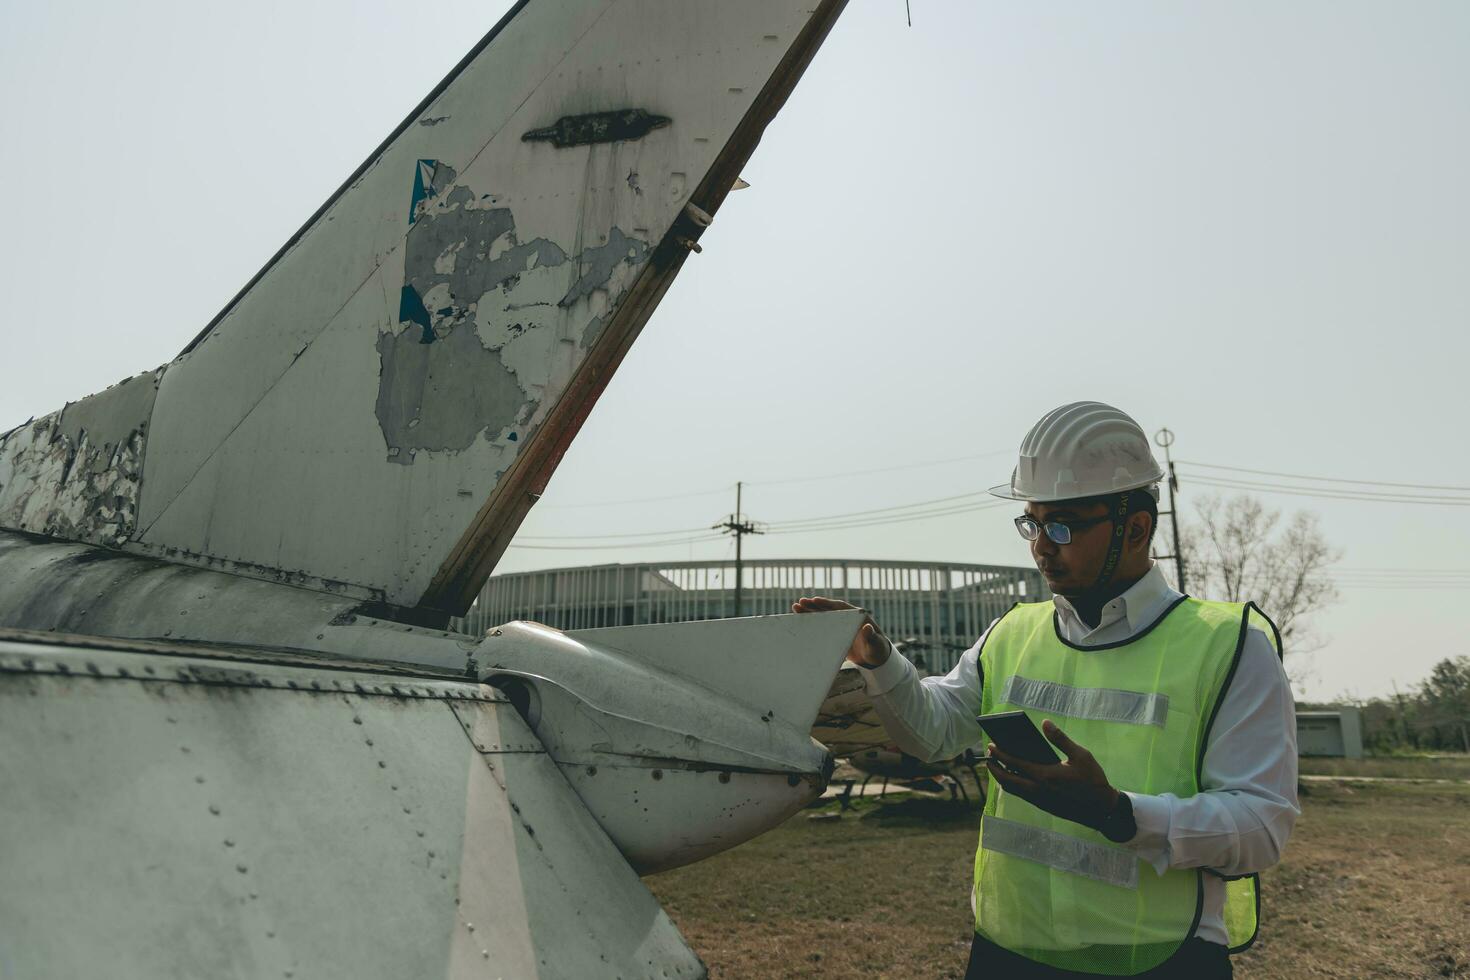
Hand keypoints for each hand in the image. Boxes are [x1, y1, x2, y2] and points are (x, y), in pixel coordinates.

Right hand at [790, 596, 889, 667]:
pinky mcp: (836, 632)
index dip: (827, 603)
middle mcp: (848, 617)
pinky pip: (823, 624)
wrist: (875, 658)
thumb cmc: (877, 650)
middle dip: (814, 605)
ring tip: (796, 607)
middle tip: (800, 602)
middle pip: (829, 609)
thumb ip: (871, 636)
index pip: (841, 607)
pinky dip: (813, 621)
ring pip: (823, 615)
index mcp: (857, 616)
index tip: (815, 600)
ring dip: (810, 611)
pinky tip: (801, 619)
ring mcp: (841, 624)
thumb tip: (866, 628)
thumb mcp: (875, 644)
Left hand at [985, 720, 1120, 831]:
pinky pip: (1021, 795)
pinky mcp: (1043, 806)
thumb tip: (1045, 723)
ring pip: (1012, 790)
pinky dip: (1013, 785)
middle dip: (994, 769)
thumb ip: (1060, 739)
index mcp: (1044, 775)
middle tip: (988, 758)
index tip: (990, 746)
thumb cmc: (1092, 780)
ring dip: (1002, 778)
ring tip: (998, 767)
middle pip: (1007, 780)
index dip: (1000, 755)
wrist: (1102, 809)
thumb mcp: (1080, 755)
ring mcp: (1039, 800)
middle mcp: (1037, 790)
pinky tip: (1016, 777)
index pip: (1014, 764)